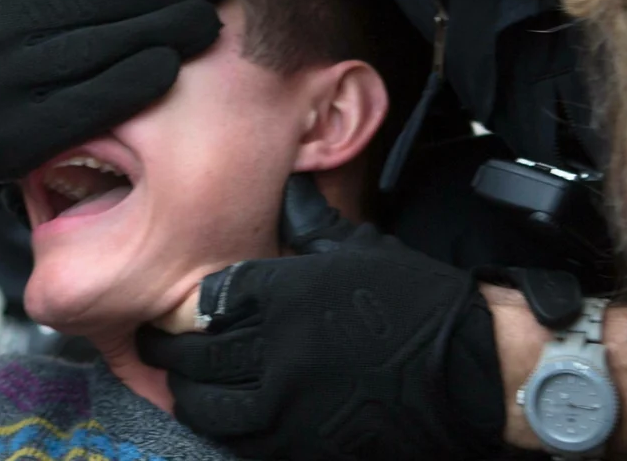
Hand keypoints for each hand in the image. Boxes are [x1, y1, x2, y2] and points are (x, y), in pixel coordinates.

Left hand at [139, 175, 506, 460]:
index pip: (210, 299)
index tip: (181, 306)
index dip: (193, 304)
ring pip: (207, 403)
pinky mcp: (301, 442)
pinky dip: (223, 426)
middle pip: (195, 355)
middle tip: (154, 342)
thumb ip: (308, 221)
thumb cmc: (416, 302)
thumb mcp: (357, 248)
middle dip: (167, 347)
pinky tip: (222, 414)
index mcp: (283, 297)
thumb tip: (286, 191)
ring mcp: (286, 404)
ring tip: (183, 382)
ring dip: (188, 391)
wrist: (471, 370)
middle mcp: (275, 351)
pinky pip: (241, 438)